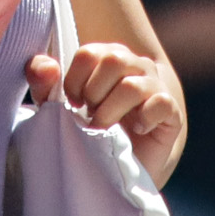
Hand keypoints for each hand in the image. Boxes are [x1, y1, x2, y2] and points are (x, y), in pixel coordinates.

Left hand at [28, 40, 185, 185]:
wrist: (123, 161)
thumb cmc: (89, 126)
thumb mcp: (57, 107)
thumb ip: (44, 84)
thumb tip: (47, 67)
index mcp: (107, 57)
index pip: (89, 53)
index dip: (74, 81)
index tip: (73, 103)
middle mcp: (135, 65)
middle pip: (114, 60)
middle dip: (94, 93)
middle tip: (90, 115)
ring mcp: (155, 86)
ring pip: (133, 85)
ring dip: (111, 111)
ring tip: (104, 128)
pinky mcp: (170, 111)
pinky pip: (160, 103)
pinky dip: (143, 118)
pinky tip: (135, 129)